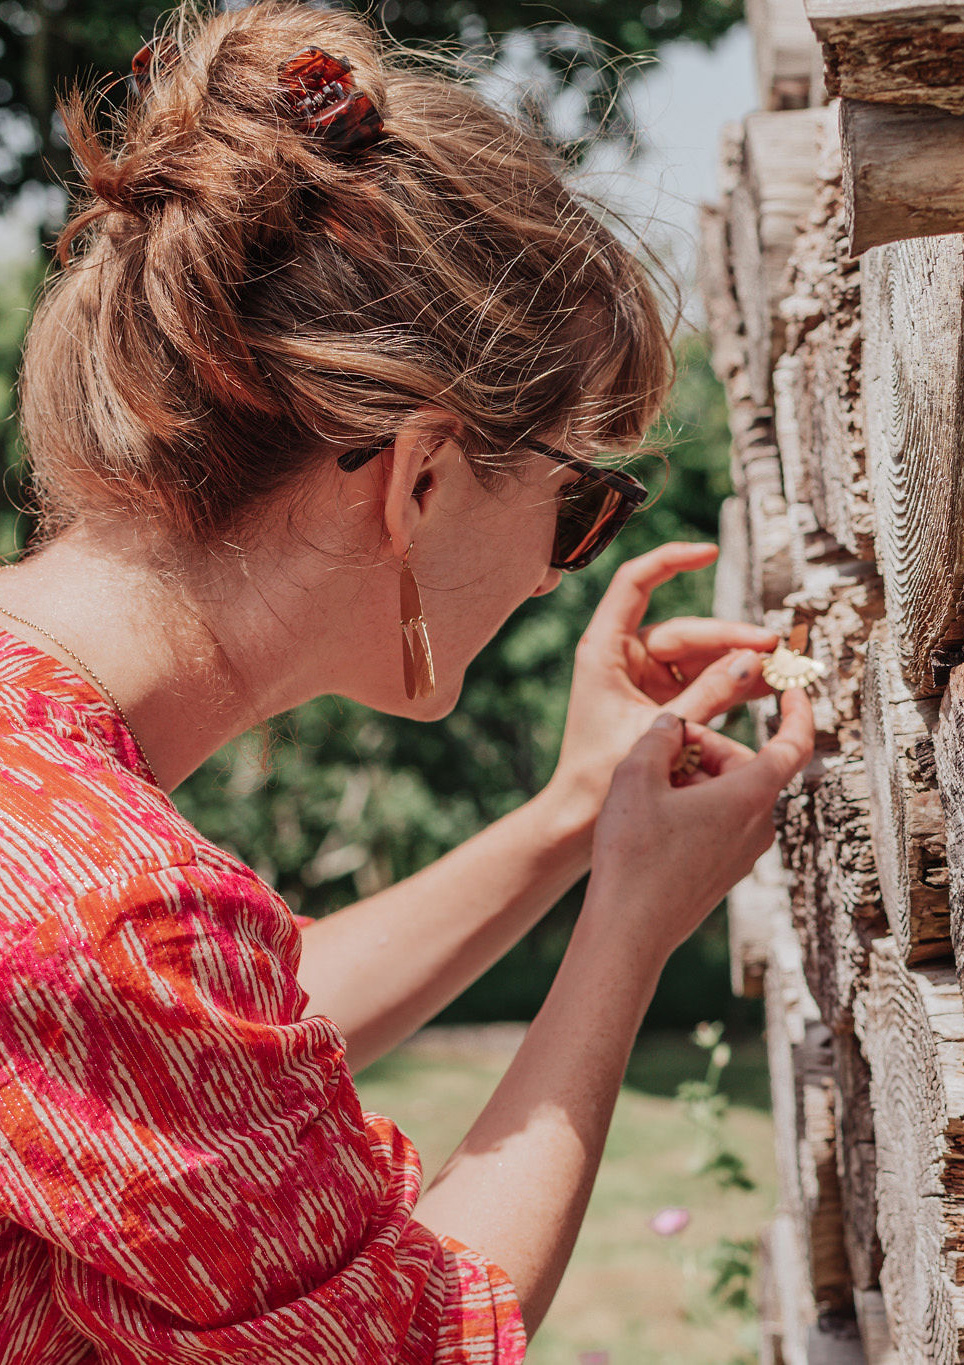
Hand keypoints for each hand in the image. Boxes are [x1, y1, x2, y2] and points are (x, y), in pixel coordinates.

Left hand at [546, 543, 778, 839]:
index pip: (635, 583)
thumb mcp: (660, 731)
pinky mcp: (662, 703)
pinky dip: (731, 686)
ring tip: (780, 670)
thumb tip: (753, 661)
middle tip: (773, 650)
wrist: (579, 819)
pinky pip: (703, 684)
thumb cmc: (599, 776)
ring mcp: (644, 679)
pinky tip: (767, 687)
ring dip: (739, 664)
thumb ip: (708, 695)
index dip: (671, 560)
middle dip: (731, 640)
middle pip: (686, 631)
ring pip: (701, 658)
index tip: (708, 552)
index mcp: (604, 649)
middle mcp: (623, 657)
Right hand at [586, 689, 813, 955]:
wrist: (629, 930)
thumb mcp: (635, 777)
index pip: (793, 743)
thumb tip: (671, 723)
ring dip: (695, 777)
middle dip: (706, 747)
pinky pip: (719, 822)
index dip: (798, 711)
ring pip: (729, 794)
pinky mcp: (724, 871)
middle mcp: (758, 825)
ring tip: (647, 785)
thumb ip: (658, 736)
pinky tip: (651, 814)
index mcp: (750, 796)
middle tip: (661, 746)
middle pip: (745, 765)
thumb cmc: (635, 854)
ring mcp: (744, 853)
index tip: (793, 688)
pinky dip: (693, 806)